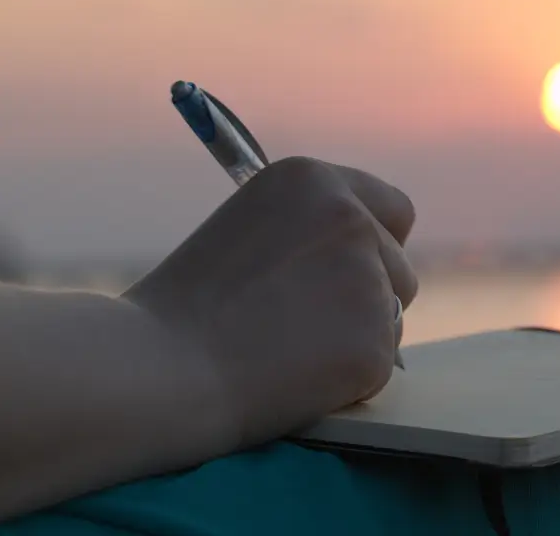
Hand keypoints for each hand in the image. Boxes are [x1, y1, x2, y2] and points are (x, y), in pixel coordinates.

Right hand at [122, 157, 417, 447]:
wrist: (160, 369)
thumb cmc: (186, 309)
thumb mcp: (249, 230)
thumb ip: (310, 233)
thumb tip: (366, 258)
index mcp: (314, 181)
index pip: (393, 210)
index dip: (377, 245)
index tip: (356, 272)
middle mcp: (350, 219)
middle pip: (399, 268)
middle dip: (368, 298)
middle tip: (304, 325)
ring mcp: (369, 279)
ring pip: (392, 318)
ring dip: (357, 337)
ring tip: (286, 349)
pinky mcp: (375, 340)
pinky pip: (380, 364)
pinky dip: (347, 379)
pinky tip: (293, 377)